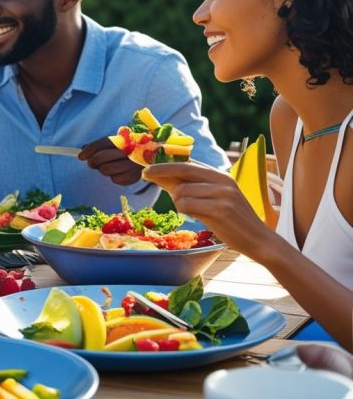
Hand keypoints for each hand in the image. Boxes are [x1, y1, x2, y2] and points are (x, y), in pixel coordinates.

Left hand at [79, 137, 142, 184]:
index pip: (103, 142)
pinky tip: (118, 173)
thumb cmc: (122, 151)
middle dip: (93, 161)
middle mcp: (129, 150)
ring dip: (103, 169)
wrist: (144, 159)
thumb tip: (81, 153)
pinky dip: (114, 177)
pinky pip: (115, 179)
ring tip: (108, 167)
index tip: (80, 157)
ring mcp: (133, 163)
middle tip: (92, 163)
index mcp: (123, 139)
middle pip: (100, 157)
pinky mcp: (135, 176)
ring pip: (105, 170)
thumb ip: (97, 147)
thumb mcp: (111, 145)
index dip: (90, 149)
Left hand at [142, 161, 274, 255]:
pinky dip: (184, 211)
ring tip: (191, 211)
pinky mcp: (220, 209)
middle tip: (145, 174)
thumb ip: (191, 188)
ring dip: (178, 202)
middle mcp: (222, 181)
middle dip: (160, 170)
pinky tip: (196, 217)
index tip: (149, 165)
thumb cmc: (233, 221)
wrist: (259, 240)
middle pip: (182, 170)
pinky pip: (186, 205)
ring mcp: (222, 195)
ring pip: (182, 191)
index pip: (189, 164)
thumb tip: (162, 178)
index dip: (167, 164)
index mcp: (221, 176)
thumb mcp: (215, 198)